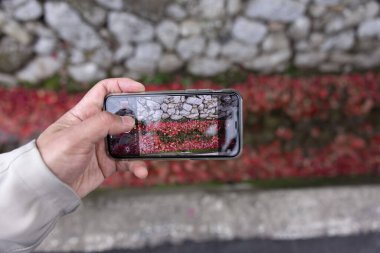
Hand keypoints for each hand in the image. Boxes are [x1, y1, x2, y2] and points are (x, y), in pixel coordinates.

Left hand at [36, 78, 146, 196]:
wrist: (46, 189)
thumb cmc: (52, 157)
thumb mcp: (75, 136)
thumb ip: (102, 124)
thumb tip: (129, 120)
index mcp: (85, 113)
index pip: (104, 91)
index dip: (122, 85)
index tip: (140, 89)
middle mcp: (96, 127)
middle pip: (122, 114)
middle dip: (138, 117)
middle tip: (152, 121)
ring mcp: (103, 145)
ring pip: (129, 139)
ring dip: (141, 145)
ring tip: (150, 151)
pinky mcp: (108, 163)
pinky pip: (128, 161)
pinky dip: (136, 165)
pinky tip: (141, 171)